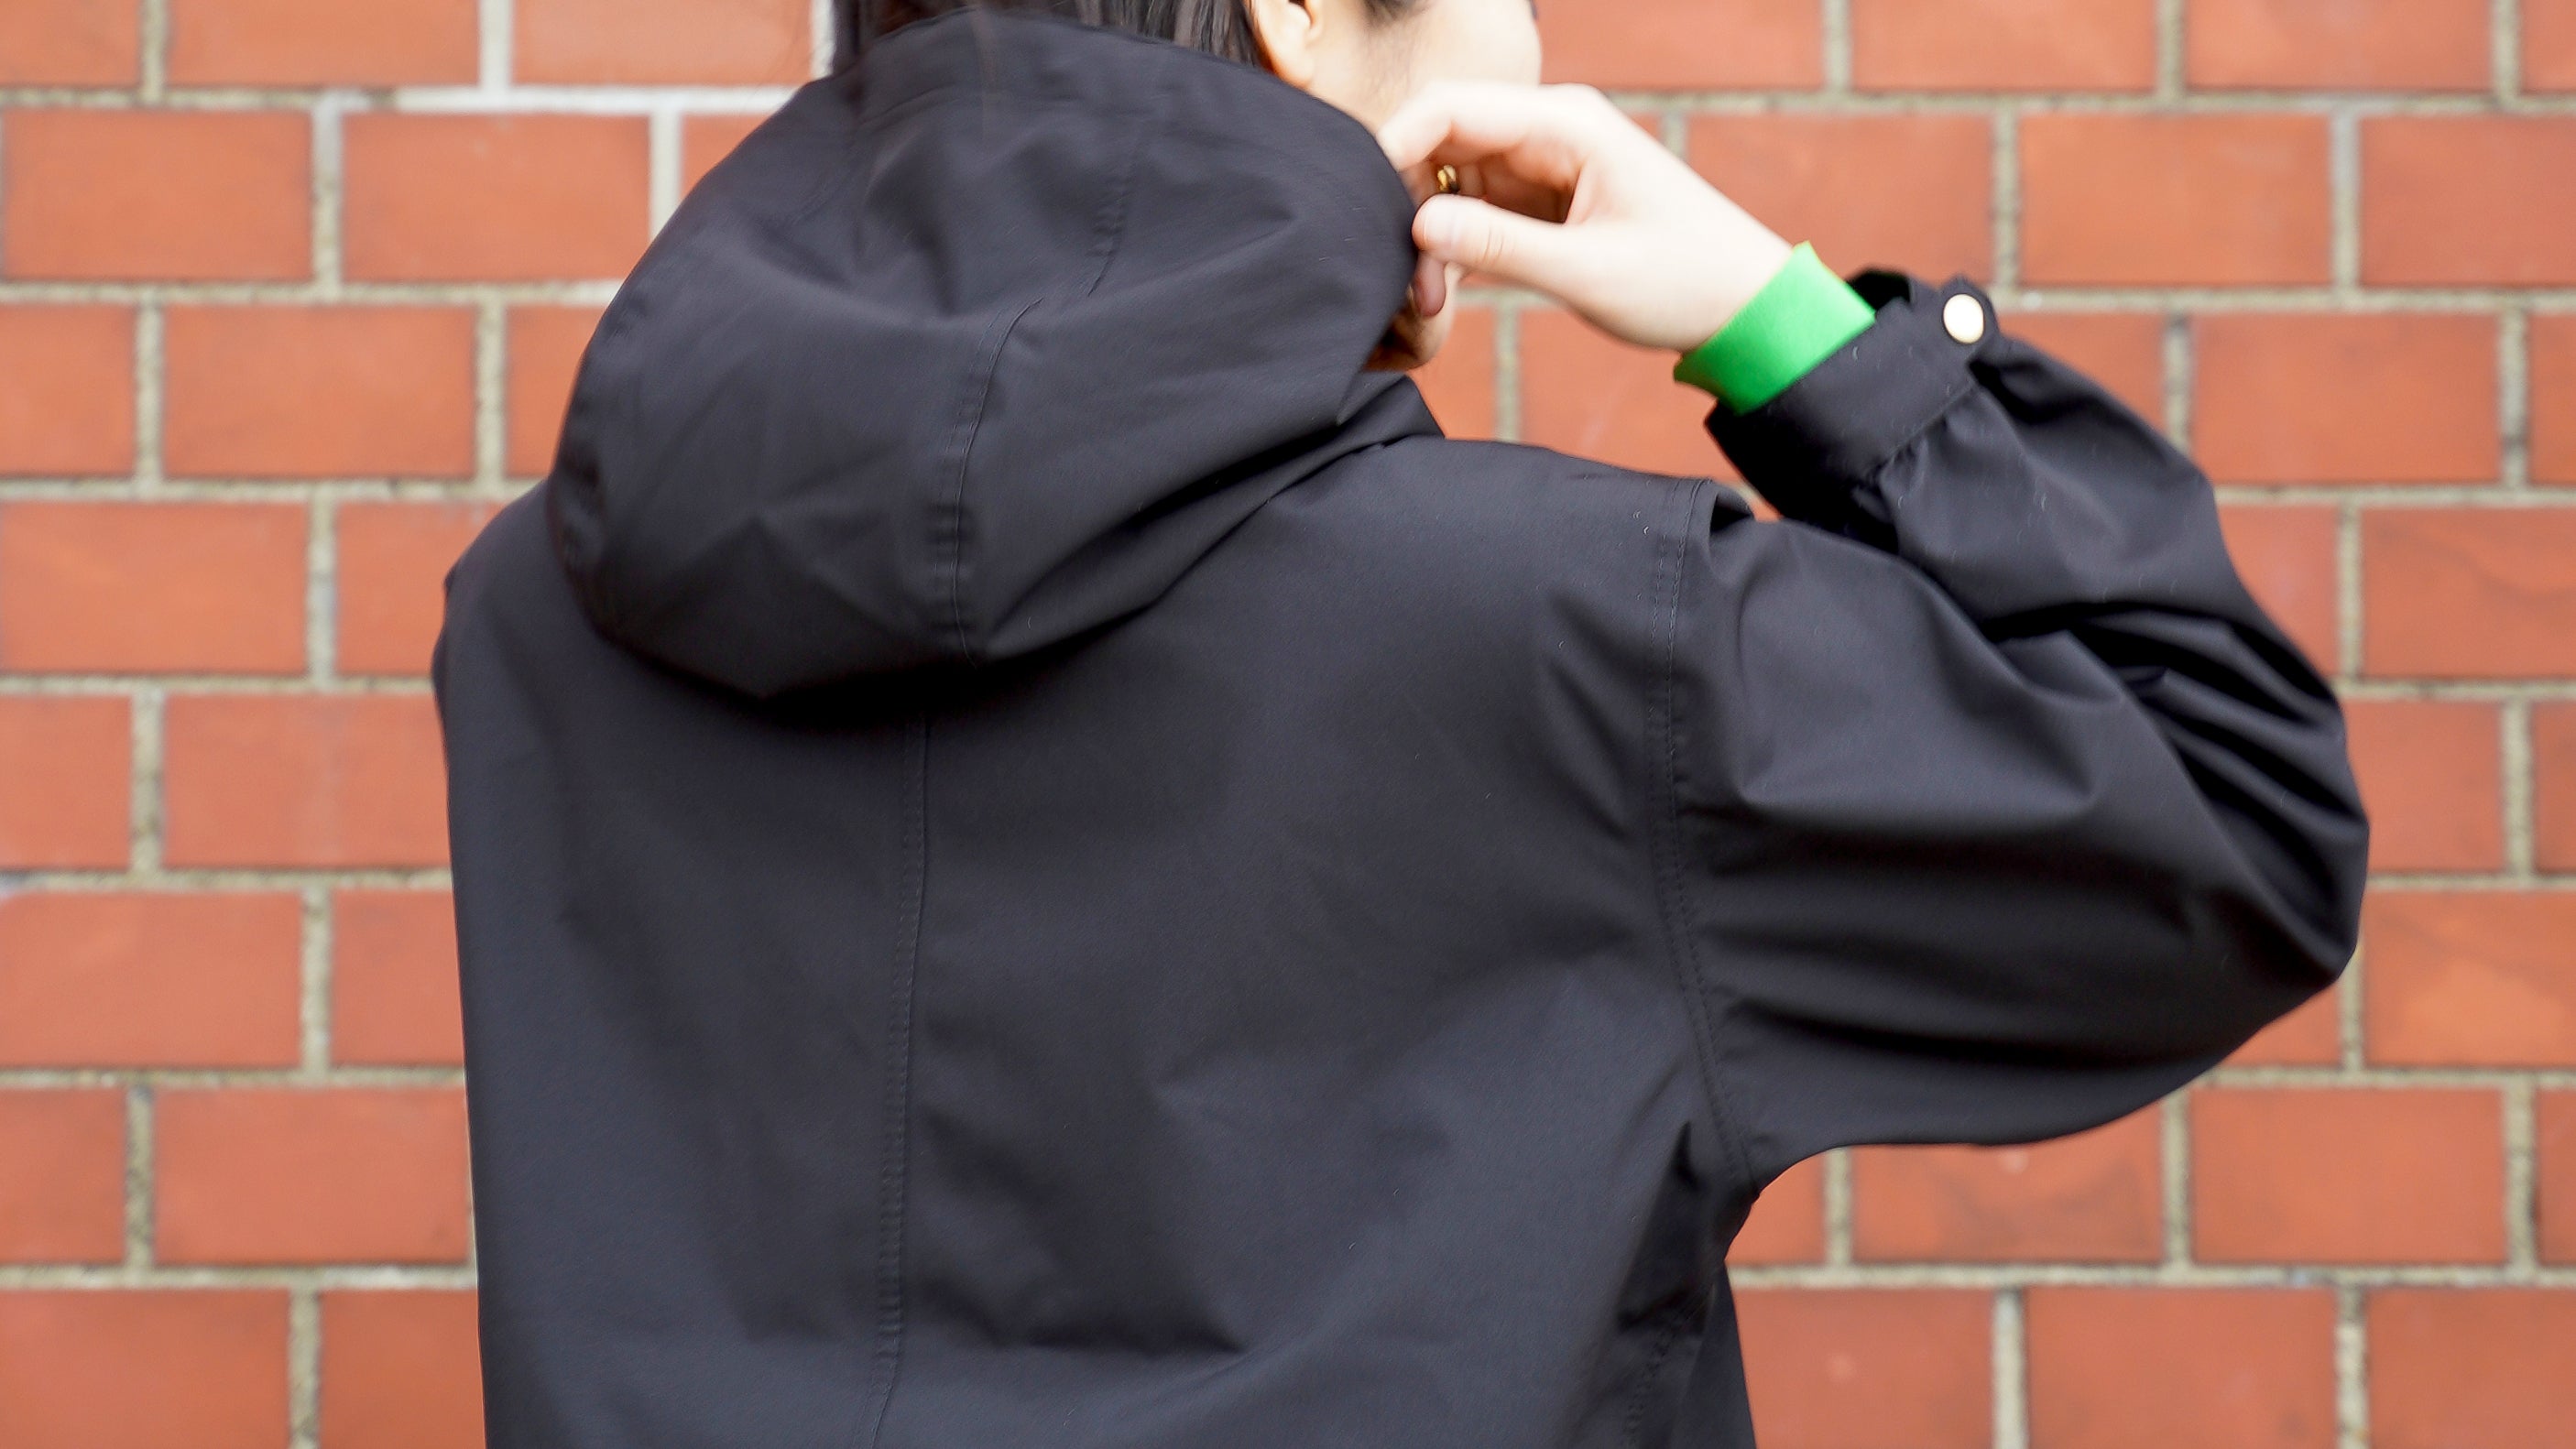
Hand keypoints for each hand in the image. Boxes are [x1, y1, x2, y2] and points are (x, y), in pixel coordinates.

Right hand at [1378, 82, 1794, 354]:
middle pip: (1437, 141)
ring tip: (1428, 300)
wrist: (1738, 306)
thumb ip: (1502, 247)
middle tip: (1405, 277)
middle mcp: (1545, 132)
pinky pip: (1468, 213)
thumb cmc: (1683, 279)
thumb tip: (1420, 224)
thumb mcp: (1589, 271)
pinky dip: (1449, 249)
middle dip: (1405, 201)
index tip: (1363, 206)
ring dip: (1426, 236)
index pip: (1450, 107)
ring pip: (1445, 182)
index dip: (1393, 145)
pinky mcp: (1535, 204)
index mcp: (1565, 123)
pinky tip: (1441, 295)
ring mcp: (1537, 166)